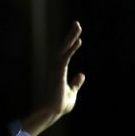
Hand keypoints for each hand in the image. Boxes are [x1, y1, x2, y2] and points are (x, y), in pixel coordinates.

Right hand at [22, 21, 85, 135]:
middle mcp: (57, 68)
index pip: (66, 53)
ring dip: (71, 38)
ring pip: (64, 50)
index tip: (77, 34)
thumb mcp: (72, 92)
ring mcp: (57, 70)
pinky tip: (78, 41)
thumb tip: (81, 75)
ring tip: (77, 27)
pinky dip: (71, 49)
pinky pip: (65, 58)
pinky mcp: (59, 74)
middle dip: (71, 35)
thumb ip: (76, 83)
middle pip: (64, 48)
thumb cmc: (60, 104)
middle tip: (77, 24)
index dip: (71, 43)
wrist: (53, 112)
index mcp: (60, 71)